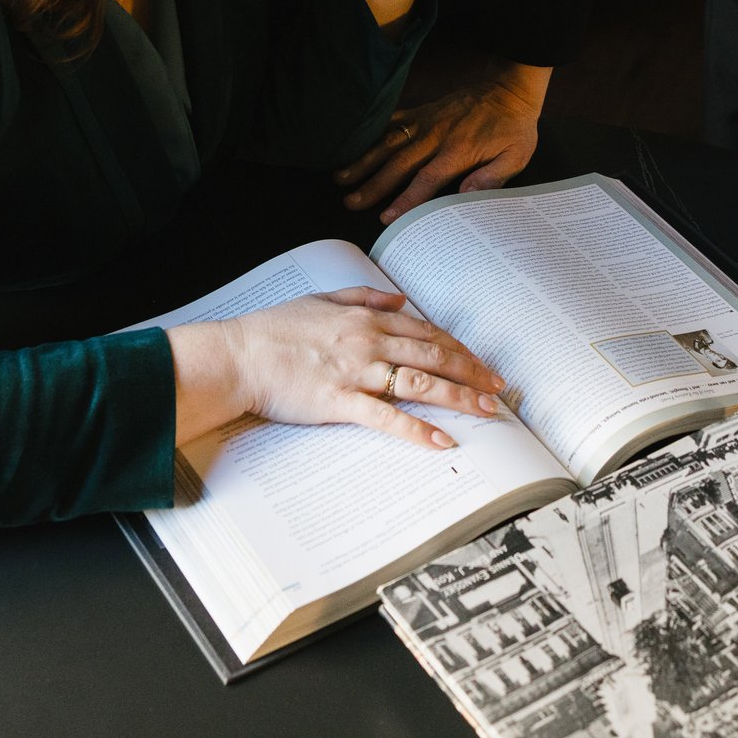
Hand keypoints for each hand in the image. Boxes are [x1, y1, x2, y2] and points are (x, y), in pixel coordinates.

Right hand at [171, 287, 507, 451]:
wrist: (237, 356)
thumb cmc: (273, 330)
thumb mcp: (321, 299)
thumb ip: (364, 296)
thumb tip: (400, 298)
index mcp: (365, 317)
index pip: (426, 331)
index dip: (459, 347)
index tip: (481, 362)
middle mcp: (367, 341)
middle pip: (435, 355)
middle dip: (473, 372)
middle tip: (500, 389)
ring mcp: (356, 371)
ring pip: (422, 383)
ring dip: (460, 397)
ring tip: (488, 411)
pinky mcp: (339, 402)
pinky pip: (387, 418)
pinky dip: (417, 430)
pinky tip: (441, 441)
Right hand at [335, 63, 549, 222]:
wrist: (509, 89)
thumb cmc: (513, 128)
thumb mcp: (515, 156)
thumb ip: (491, 177)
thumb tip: (466, 197)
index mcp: (459, 151)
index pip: (426, 180)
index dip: (406, 200)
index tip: (387, 217)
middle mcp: (436, 136)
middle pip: (398, 164)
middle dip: (373, 185)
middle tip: (351, 202)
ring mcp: (426, 122)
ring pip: (388, 143)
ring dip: (363, 160)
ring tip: (341, 177)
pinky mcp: (421, 112)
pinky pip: (392, 121)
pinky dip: (372, 133)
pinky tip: (353, 144)